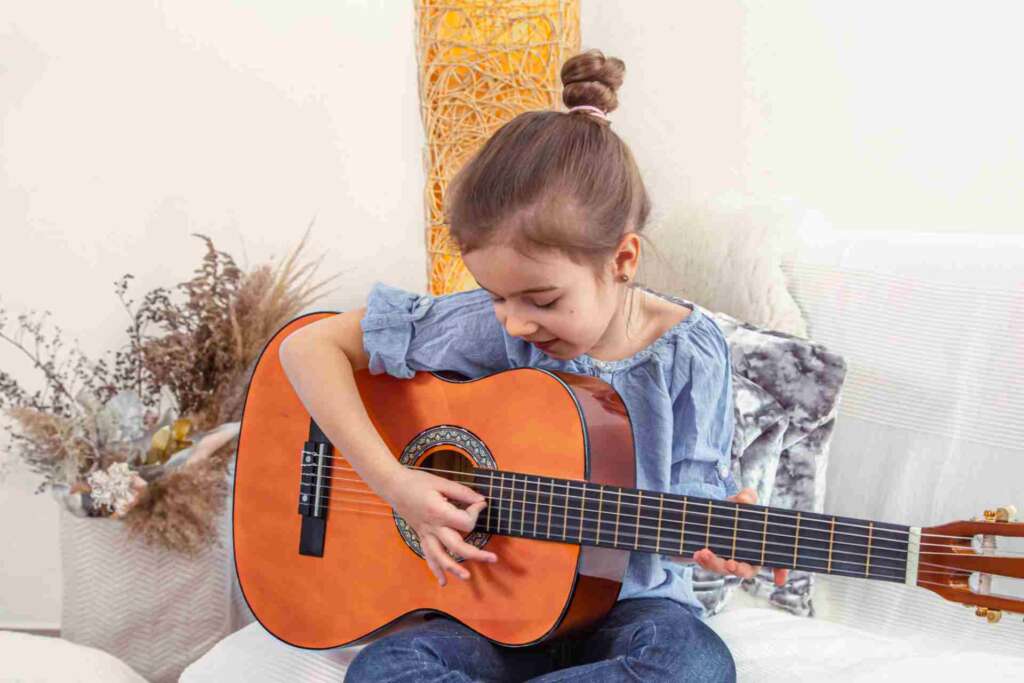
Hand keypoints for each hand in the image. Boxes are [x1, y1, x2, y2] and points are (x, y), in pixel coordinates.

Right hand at [380, 467, 497, 586]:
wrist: (393, 486)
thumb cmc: (417, 482)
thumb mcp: (441, 482)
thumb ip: (462, 492)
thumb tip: (481, 500)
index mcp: (438, 512)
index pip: (465, 523)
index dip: (476, 513)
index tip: (480, 503)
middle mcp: (432, 528)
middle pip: (457, 547)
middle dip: (477, 554)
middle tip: (493, 558)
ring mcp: (426, 534)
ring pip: (441, 558)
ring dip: (454, 569)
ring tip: (468, 577)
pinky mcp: (421, 536)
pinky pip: (428, 556)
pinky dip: (435, 570)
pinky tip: (443, 582)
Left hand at [692, 487, 789, 586]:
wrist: (709, 515)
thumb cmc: (733, 511)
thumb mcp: (738, 502)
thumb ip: (745, 498)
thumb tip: (745, 497)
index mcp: (760, 546)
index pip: (776, 561)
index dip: (780, 571)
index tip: (779, 580)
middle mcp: (747, 559)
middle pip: (747, 570)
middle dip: (739, 569)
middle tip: (731, 564)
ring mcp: (729, 562)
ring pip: (725, 570)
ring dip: (715, 564)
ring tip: (703, 553)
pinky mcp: (713, 562)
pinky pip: (710, 566)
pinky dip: (704, 562)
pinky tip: (697, 554)